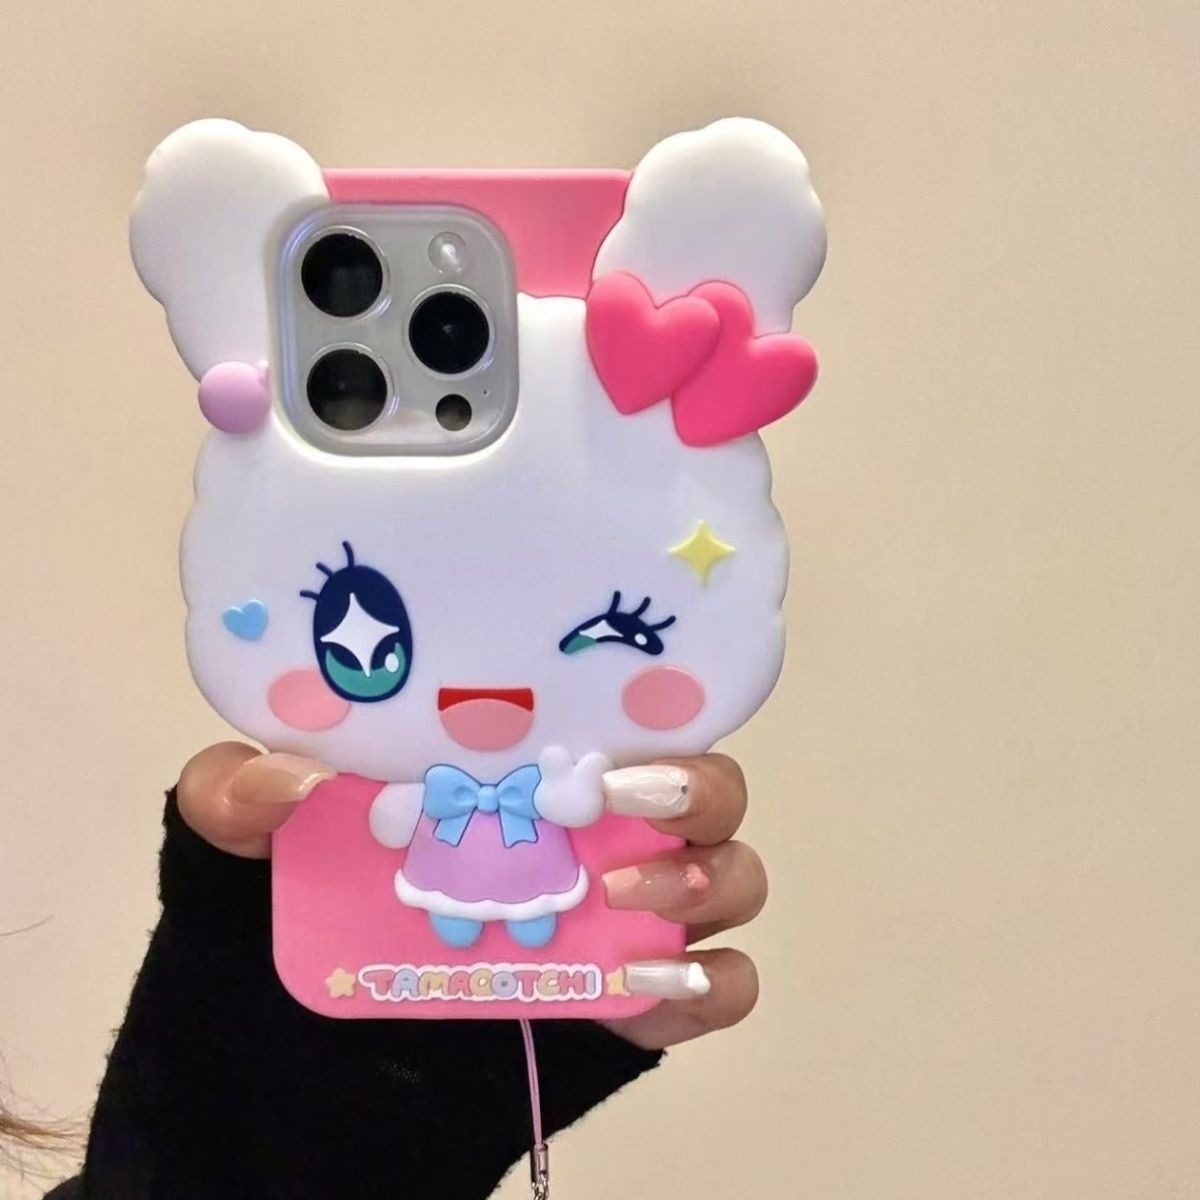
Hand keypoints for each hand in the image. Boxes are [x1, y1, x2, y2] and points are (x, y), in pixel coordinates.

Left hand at [177, 744, 766, 1051]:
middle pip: (709, 790)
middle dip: (693, 791)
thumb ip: (239, 795)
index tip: (600, 732)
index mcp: (538, 767)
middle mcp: (609, 828)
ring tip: (625, 896)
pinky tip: (645, 983)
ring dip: (705, 882)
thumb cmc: (303, 902)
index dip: (644, 713)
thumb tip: (290, 779)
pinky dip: (708, 984)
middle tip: (618, 804)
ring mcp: (635, 915)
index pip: (631, 716)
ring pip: (734, 878)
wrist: (312, 1041)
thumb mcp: (246, 840)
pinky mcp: (642, 1002)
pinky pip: (722, 987)